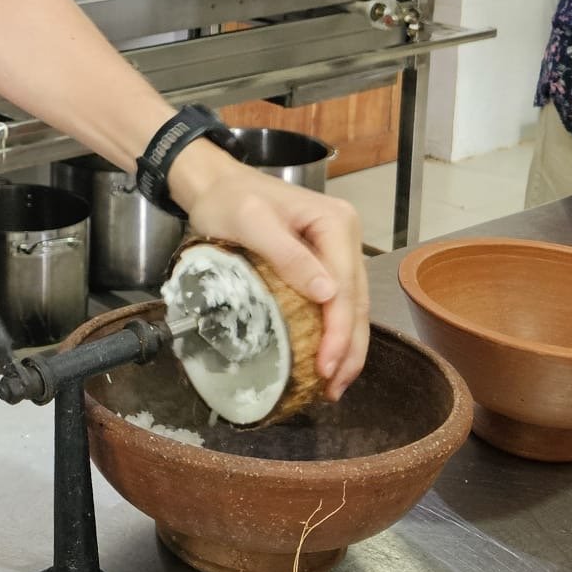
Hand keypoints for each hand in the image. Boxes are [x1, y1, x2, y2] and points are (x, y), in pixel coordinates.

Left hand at [169, 140, 369, 397]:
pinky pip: (336, 301)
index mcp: (335, 223)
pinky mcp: (322, 261)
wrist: (215, 183)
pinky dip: (334, 332)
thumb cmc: (228, 199)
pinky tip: (328, 357)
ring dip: (346, 346)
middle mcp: (344, 236)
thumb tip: (327, 295)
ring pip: (352, 305)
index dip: (339, 332)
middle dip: (348, 348)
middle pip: (356, 300)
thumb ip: (288, 255)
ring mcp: (336, 249)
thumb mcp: (252, 222)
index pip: (345, 287)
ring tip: (335, 384)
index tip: (326, 366)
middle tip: (333, 388)